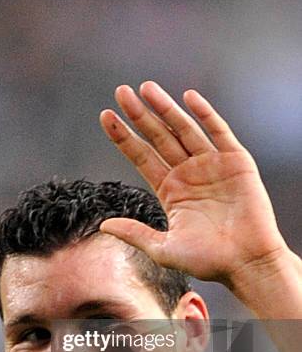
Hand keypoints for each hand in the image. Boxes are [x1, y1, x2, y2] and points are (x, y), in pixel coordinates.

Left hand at [99, 81, 287, 287]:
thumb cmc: (208, 261)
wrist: (247, 263)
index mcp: (170, 190)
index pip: (141, 156)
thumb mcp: (163, 249)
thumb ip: (135, 233)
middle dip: (139, 115)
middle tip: (120, 92)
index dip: (123, 137)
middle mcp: (188, 173)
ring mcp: (211, 165)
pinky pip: (218, 132)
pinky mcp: (236, 162)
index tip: (106, 116)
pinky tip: (188, 97)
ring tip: (145, 88)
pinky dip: (205, 114)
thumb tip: (103, 225)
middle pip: (158, 137)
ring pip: (183, 129)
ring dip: (165, 108)